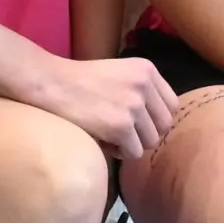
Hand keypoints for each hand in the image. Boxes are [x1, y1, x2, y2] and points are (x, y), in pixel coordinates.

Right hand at [29, 52, 179, 161]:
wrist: (52, 83)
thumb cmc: (81, 80)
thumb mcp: (120, 72)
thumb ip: (142, 90)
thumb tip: (160, 122)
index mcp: (147, 69)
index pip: (171, 105)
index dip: (155, 118)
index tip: (138, 122)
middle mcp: (145, 85)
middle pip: (164, 126)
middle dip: (145, 134)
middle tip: (123, 133)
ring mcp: (134, 105)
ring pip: (150, 142)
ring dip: (132, 144)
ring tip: (111, 135)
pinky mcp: (121, 126)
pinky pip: (133, 152)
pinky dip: (119, 152)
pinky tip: (104, 140)